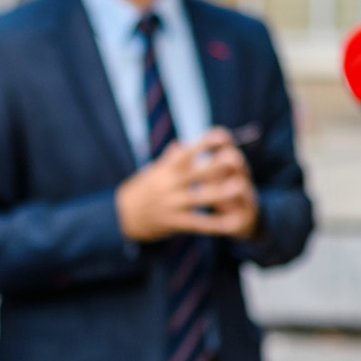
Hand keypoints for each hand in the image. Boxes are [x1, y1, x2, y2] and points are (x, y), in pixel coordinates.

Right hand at [116, 128, 260, 241]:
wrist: (120, 215)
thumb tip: (182, 144)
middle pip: (196, 172)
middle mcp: (169, 183)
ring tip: (241, 186)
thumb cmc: (142, 189)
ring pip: (199, 197)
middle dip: (216, 165)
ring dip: (221, 192)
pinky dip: (217, 223)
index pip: (188, 150)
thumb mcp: (153, 171)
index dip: (206, 142)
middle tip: (237, 158)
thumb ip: (169, 159)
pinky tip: (234, 221)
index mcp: (166, 167)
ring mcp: (172, 203)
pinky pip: (199, 224)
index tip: (224, 136)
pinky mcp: (175, 222)